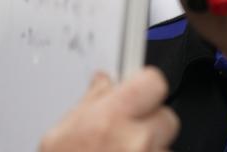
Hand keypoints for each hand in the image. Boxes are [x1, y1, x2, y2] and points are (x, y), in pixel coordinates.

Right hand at [39, 67, 178, 151]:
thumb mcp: (59, 137)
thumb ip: (88, 103)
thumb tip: (103, 81)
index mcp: (110, 119)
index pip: (153, 81)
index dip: (146, 84)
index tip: (139, 90)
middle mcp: (137, 140)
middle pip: (166, 116)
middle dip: (151, 123)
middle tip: (127, 134)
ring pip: (166, 146)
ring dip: (151, 150)